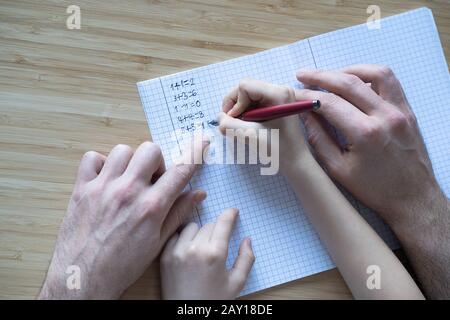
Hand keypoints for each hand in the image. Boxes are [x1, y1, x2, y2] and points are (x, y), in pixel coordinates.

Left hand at [39, 140, 206, 298]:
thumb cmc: (123, 265)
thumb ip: (179, 213)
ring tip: (128, 180)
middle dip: (157, 161)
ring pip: (122, 151)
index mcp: (151, 207)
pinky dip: (100, 164)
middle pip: (151, 150)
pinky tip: (106, 179)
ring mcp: (102, 188)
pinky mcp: (81, 190)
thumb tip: (199, 194)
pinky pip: (91, 158)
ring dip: (130, 162)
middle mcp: (128, 192)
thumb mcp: (158, 242)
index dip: (195, 153)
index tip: (201, 142)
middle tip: (152, 179)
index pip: (181, 171)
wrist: (84, 278)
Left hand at [160, 208, 254, 299]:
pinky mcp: (165, 256)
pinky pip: (175, 236)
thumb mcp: (237, 283)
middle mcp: (195, 248)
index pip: (223, 222)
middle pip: (209, 224)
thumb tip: (247, 240)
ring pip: (191, 227)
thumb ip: (246, 259)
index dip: (230, 214)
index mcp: (215, 254)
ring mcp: (178, 251)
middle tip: (218, 242)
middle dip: (216, 229)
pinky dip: (182, 239)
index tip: (233, 211)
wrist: (188, 315)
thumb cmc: (213, 300)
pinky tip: (188, 249)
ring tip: (201, 246)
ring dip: (199, 232)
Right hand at [218, 78, 309, 173]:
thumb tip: (219, 117)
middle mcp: (280, 89)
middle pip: (245, 88)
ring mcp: (278, 96)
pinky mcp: (275, 104)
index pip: (244, 86)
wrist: (295, 162)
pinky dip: (245, 113)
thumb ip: (230, 125)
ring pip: (247, 95)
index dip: (234, 103)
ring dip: (240, 111)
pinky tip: (249, 126)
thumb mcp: (251, 136)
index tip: (235, 121)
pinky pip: (252, 102)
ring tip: (243, 127)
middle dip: (235, 106)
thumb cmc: (278, 150)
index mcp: (278, 93)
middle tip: (234, 124)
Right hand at [295, 65, 443, 226]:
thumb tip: (304, 115)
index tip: (294, 94)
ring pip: (374, 73)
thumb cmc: (374, 189)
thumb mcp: (337, 169)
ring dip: (347, 70)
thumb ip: (318, 138)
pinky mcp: (408, 111)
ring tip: (329, 76)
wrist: (412, 198)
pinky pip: (390, 82)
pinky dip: (370, 75)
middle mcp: (385, 116)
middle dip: (321, 76)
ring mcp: (400, 111)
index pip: (329, 103)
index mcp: (365, 133)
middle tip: (303, 75)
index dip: (307, 95)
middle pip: (348, 82)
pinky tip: (355, 82)